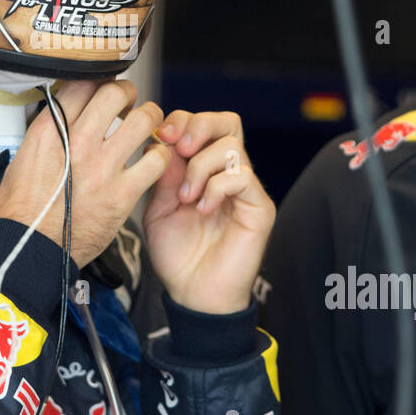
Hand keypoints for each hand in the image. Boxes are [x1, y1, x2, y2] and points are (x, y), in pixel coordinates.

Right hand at [0, 79, 169, 269]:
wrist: (28, 250)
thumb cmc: (23, 208)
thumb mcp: (23, 156)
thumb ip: (49, 130)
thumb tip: (66, 109)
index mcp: (49, 130)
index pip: (82, 82)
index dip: (98, 79)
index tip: (103, 87)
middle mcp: (77, 142)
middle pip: (116, 91)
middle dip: (128, 92)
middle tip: (129, 102)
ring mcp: (102, 167)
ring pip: (144, 119)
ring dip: (150, 119)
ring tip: (148, 127)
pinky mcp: (122, 194)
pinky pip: (157, 160)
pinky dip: (160, 155)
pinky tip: (153, 159)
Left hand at [143, 111, 275, 313]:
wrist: (193, 293)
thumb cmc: (177, 254)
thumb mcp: (157, 208)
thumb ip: (161, 174)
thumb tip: (161, 141)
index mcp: (203, 167)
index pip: (202, 123)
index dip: (180, 121)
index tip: (159, 137)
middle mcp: (227, 172)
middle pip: (227, 121)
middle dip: (197, 125)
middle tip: (178, 147)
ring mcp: (245, 188)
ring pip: (232, 145)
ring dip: (201, 165)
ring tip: (186, 196)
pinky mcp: (258, 207)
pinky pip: (242, 176)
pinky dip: (216, 187)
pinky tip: (202, 209)